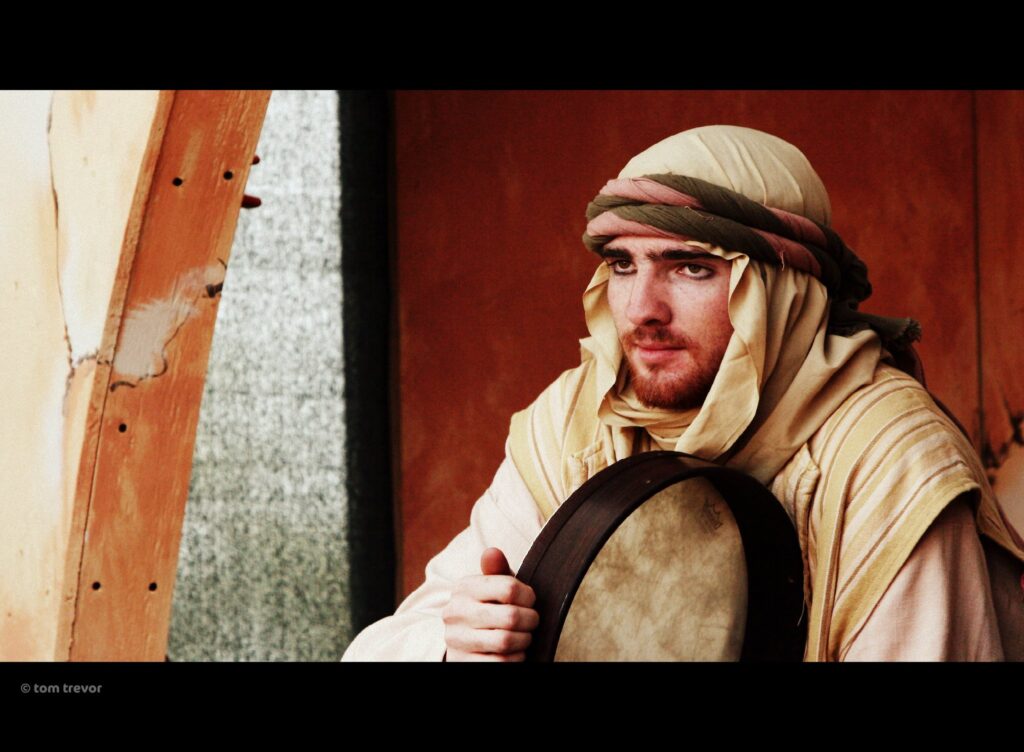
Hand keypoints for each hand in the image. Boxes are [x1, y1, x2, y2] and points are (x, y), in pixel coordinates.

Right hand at [442, 547, 538, 661]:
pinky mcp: (462, 662)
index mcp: (464, 588)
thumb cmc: (486, 608)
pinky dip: (516, 658)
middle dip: (530, 620)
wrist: (462, 640)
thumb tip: (493, 552)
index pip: (509, 588)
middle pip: (510, 617)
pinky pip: (501, 662)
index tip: (529, 600)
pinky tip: (515, 651)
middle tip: (532, 621)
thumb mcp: (490, 587)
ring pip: (505, 641)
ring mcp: (456, 639)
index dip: (528, 596)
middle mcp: (455, 612)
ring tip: (524, 636)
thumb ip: (495, 570)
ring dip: (524, 640)